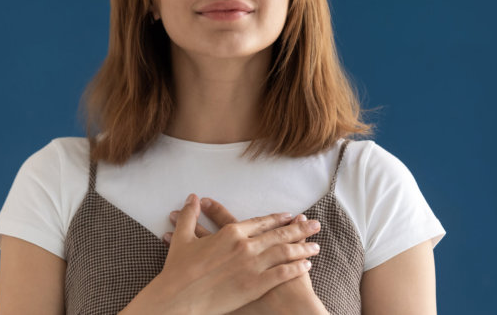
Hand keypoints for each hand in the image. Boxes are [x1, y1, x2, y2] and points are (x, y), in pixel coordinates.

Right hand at [119, 194, 321, 314]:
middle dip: (300, 229)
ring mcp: (252, 266)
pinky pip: (282, 273)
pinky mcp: (255, 285)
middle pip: (279, 234)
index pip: (261, 222)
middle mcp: (245, 246)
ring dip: (303, 248)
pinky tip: (307, 265)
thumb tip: (192, 198)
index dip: (278, 219)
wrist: (179, 298)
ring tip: (317, 245)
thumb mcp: (183, 239)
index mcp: (230, 233)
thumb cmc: (179, 271)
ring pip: (285, 252)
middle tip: (316, 225)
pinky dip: (297, 268)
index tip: (291, 216)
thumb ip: (190, 216)